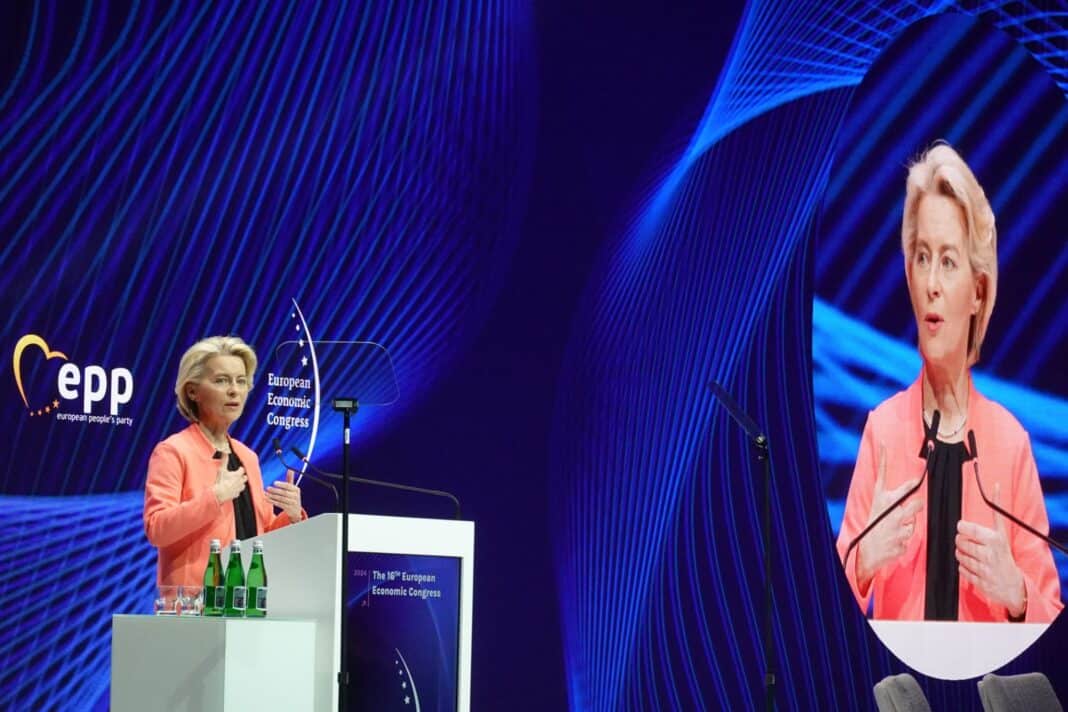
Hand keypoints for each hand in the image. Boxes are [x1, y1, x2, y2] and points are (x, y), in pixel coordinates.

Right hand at [213, 461, 246, 502]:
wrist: (218, 494)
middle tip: (236, 476)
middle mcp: (241, 482)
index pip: (242, 470)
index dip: (240, 469)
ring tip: (234, 483)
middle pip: (245, 477)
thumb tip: (225, 452)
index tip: (238, 469)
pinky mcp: (236, 495)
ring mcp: (239, 489)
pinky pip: (238, 492)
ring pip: (242, 485)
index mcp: (238, 475)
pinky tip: (231, 490)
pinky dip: (235, 491)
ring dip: (240, 484)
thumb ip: (224, 461)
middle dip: (241, 476)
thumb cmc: (220, 481)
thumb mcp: (221, 470)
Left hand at [266, 468, 302, 521]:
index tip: (274, 482)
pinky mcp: (288, 508)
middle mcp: (295, 496)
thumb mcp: (292, 488)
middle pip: (284, 493)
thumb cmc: (293, 496)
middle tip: (267, 488)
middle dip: (275, 490)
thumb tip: (290, 469)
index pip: (288, 486)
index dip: (281, 484)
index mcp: (296, 489)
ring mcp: (292, 503)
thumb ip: (290, 479)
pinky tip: (267, 499)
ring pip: (281, 499)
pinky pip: (279, 504)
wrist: (296, 511)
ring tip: (265, 493)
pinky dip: (272, 501)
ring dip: (272, 496)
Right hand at [856, 444, 923, 592]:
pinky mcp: (902, 542)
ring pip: (914, 523)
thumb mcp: (878, 508)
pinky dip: (903, 540)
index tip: (888, 449)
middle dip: (917, 506)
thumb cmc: (874, 526)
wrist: (866, 551)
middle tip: (910, 509)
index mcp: (881, 500)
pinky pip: (910, 538)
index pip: (889, 479)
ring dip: (907, 526)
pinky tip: (893, 540)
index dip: (893, 467)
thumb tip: (913, 484)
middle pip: (917, 502)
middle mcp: (890, 512)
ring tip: (893, 529)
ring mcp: (896, 527)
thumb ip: (894, 498)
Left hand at [956, 482, 1025, 617]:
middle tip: (968, 543)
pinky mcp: (978, 581)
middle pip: (960, 541)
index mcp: (995, 540)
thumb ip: (995, 514)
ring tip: (972, 555)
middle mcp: (989, 554)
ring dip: (961, 554)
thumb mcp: (1002, 534)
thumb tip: (996, 487)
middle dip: (961, 541)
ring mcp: (984, 568)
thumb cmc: (1004, 556)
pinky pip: (960, 569)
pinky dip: (963, 567)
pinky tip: (973, 566)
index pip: (969, 529)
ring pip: (958, 554)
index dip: (961, 527)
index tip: (962, 527)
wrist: (1013, 585)